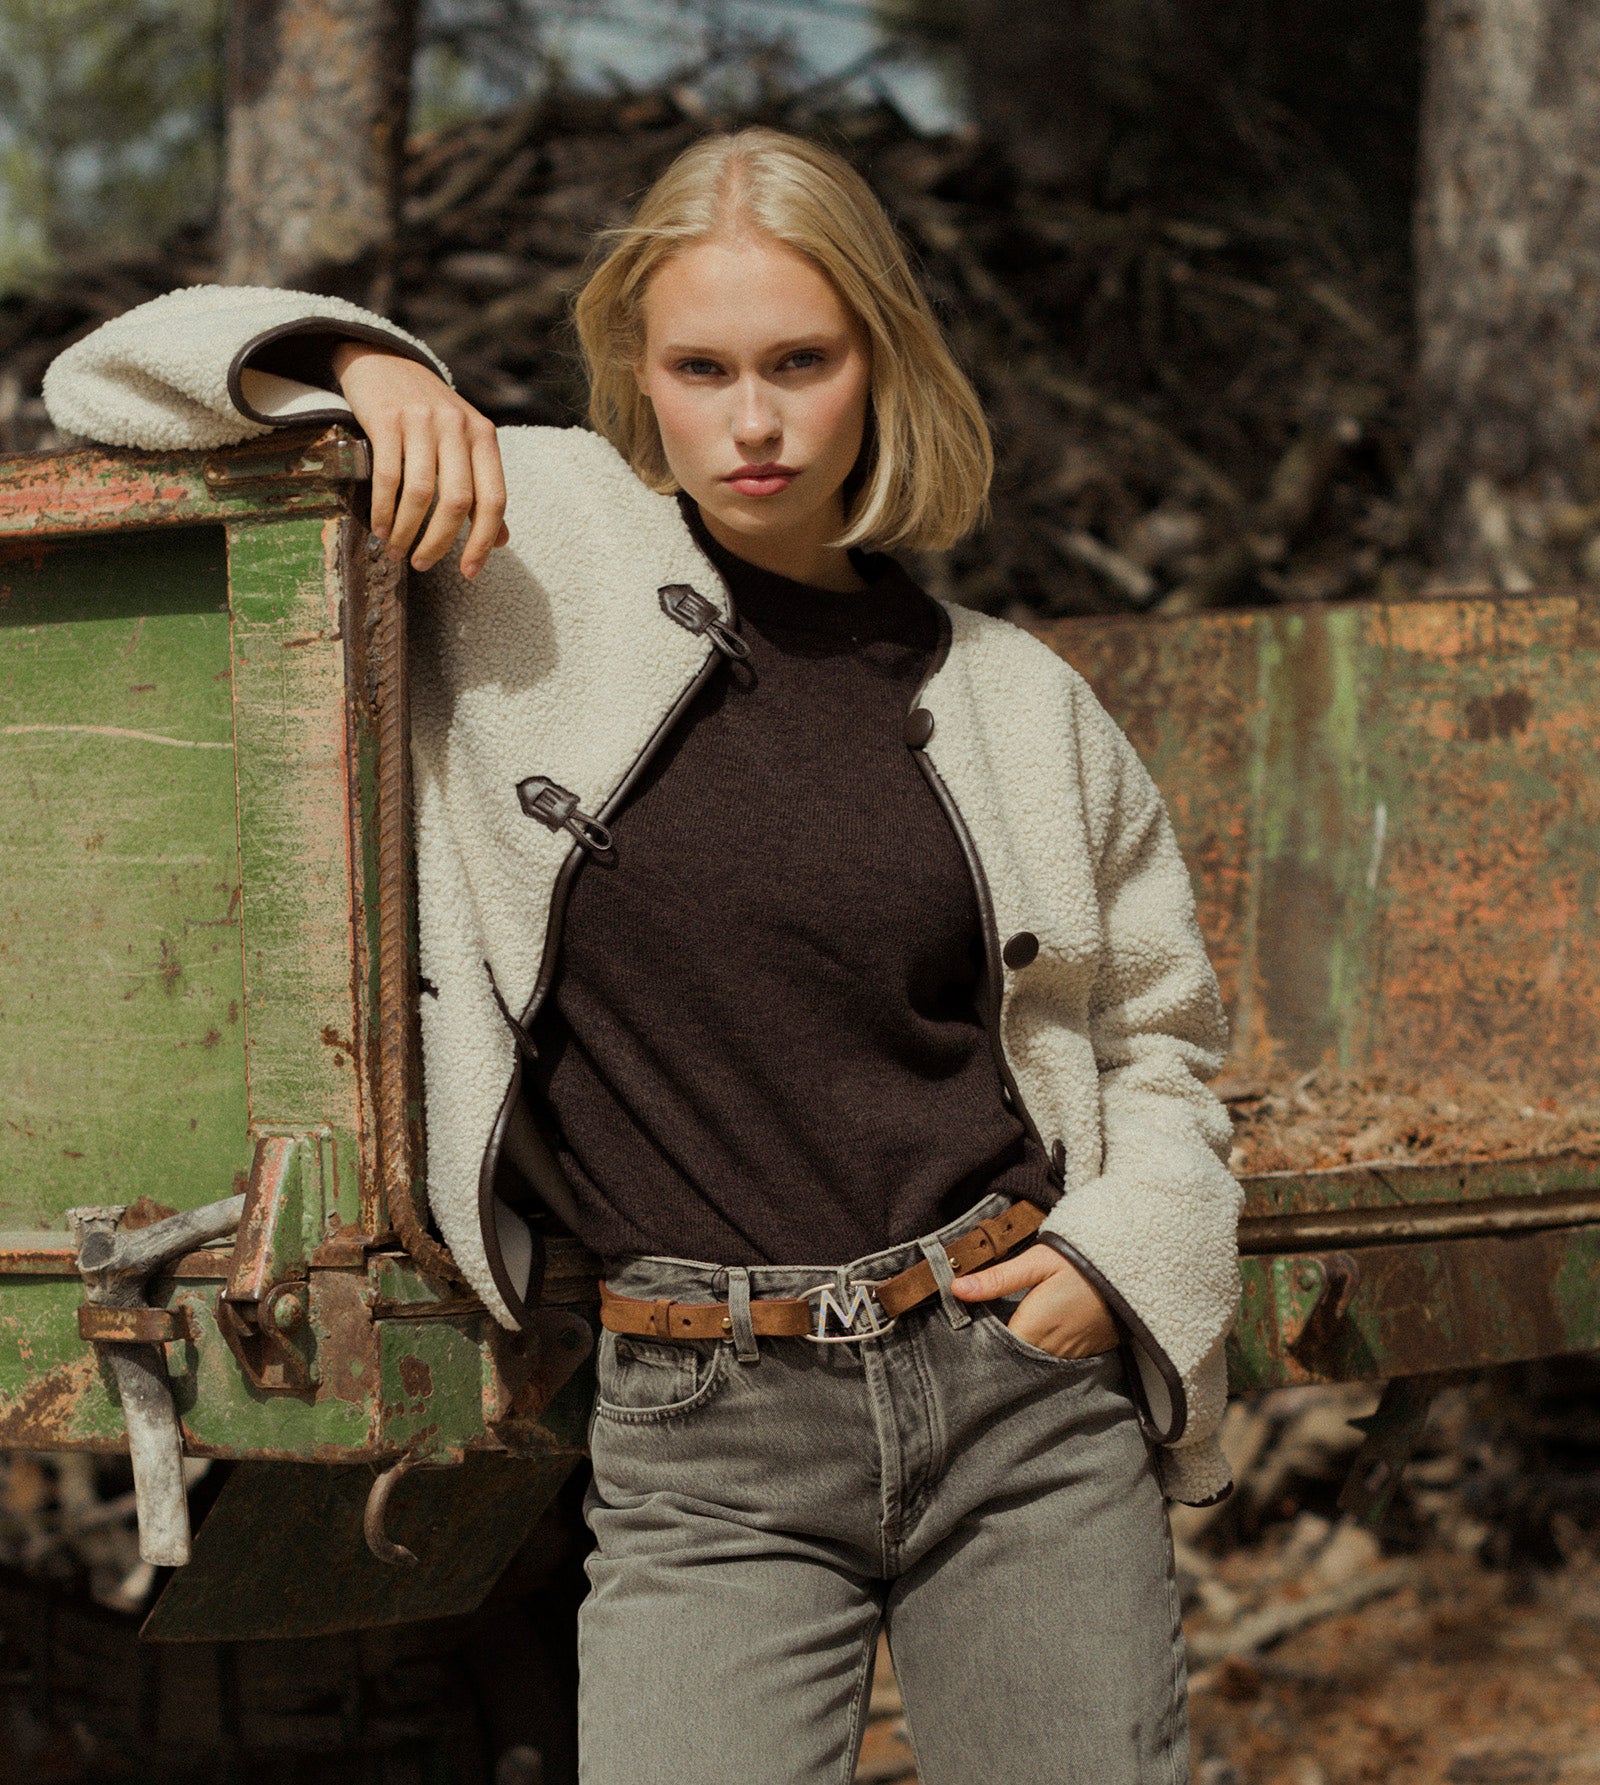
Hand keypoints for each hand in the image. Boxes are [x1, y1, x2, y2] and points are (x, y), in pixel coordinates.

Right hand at [331, 342, 509, 578]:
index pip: (494, 500)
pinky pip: (388, 477)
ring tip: (396, 550)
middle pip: (457, 502)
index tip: (469, 572)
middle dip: (438, 543)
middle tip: (422, 564)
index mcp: (484, 436)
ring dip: (407, 531)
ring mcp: (423, 421)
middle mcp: (458, 427)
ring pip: (421, 494)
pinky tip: (381, 527)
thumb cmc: (428, 414)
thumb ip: (482, 489)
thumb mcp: (464, 443)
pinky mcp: (388, 420)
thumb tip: (501, 541)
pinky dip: (384, 510)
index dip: (482, 541)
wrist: (384, 361)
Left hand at [950, 1244, 1118, 1358]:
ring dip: (1024, 1349)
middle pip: (1016, 1358)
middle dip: (1001, 1347)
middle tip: (987, 1328)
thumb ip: (997, 1279)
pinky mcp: (1089, 1352)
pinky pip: (1058, 1359)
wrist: (1132, 1267)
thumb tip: (956, 1289)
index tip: (967, 1329)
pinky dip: (1046, 1349)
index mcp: (1034, 1328)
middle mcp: (1052, 1349)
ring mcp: (1073, 1354)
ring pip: (1037, 1360)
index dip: (981, 1340)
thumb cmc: (1080, 1261)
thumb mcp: (1036, 1262)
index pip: (996, 1349)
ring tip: (1013, 1329)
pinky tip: (1042, 1332)